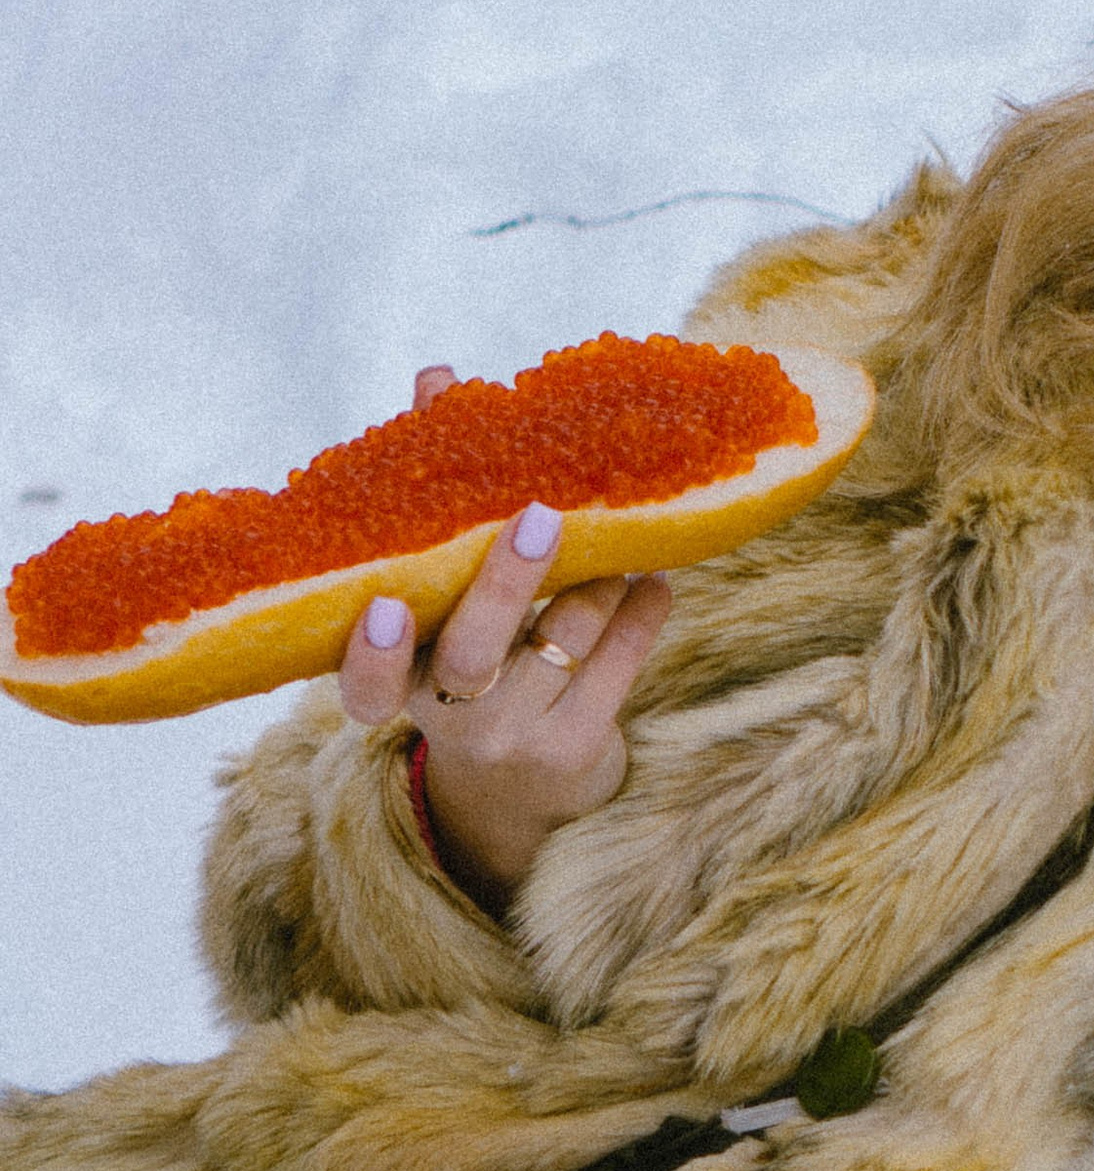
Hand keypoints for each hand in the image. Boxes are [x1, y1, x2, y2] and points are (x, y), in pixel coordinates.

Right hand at [336, 361, 673, 912]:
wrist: (523, 793)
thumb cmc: (473, 659)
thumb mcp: (441, 601)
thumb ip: (438, 497)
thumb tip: (438, 378)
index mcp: (400, 680)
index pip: (363, 686)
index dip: (368, 655)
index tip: (381, 606)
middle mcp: (449, 719)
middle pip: (469, 656)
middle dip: (505, 584)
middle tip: (540, 516)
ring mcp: (516, 738)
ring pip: (559, 645)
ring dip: (596, 580)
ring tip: (623, 533)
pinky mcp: (579, 748)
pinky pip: (619, 667)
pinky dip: (641, 613)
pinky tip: (654, 580)